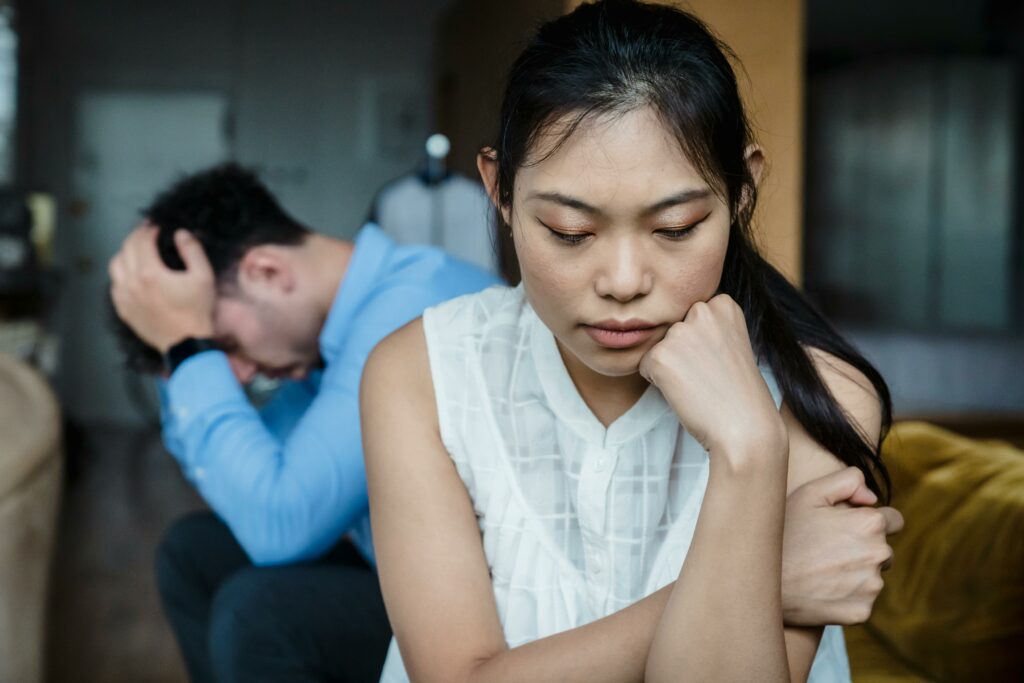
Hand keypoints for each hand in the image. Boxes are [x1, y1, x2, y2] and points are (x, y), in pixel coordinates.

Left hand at [108, 224, 215, 353]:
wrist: (186, 344)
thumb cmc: (196, 311)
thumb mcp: (204, 277)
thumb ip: (192, 251)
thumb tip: (181, 234)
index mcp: (150, 273)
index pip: (142, 241)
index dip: (149, 230)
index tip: (157, 227)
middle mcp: (132, 283)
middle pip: (126, 249)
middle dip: (136, 237)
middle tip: (146, 233)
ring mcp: (125, 298)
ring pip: (115, 265)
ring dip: (125, 253)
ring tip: (137, 251)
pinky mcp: (124, 310)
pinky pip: (114, 285)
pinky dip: (121, 274)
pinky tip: (132, 274)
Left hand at [638, 294, 784, 458]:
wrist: (745, 428)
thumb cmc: (740, 393)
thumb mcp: (732, 344)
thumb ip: (707, 327)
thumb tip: (671, 326)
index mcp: (723, 304)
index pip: (690, 316)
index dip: (700, 343)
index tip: (720, 360)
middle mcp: (701, 310)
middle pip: (672, 329)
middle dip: (682, 351)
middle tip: (709, 375)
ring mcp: (680, 332)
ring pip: (658, 347)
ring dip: (670, 367)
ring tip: (699, 384)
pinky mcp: (660, 355)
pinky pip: (644, 366)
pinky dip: (658, 382)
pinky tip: (685, 392)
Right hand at [781, 467, 902, 625]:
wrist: (762, 578)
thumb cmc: (785, 532)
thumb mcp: (809, 493)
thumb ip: (848, 481)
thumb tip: (872, 497)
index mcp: (870, 523)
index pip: (894, 520)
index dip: (869, 521)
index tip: (848, 527)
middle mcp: (879, 554)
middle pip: (883, 549)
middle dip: (862, 546)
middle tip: (827, 548)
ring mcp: (872, 586)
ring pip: (873, 575)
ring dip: (856, 572)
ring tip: (821, 569)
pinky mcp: (862, 611)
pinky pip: (861, 599)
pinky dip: (846, 595)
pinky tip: (821, 588)